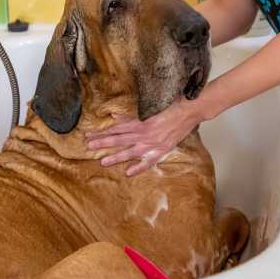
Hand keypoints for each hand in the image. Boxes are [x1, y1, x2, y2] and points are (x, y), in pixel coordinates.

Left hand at [85, 98, 203, 175]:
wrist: (190, 110)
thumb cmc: (172, 105)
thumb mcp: (150, 106)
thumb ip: (133, 114)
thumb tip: (116, 116)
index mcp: (140, 122)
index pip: (116, 128)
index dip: (102, 131)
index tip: (89, 134)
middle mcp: (144, 134)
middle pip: (119, 139)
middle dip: (102, 143)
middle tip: (88, 146)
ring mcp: (153, 144)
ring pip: (130, 152)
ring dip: (116, 157)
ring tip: (103, 162)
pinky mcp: (162, 150)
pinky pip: (148, 161)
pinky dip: (138, 168)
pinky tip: (128, 173)